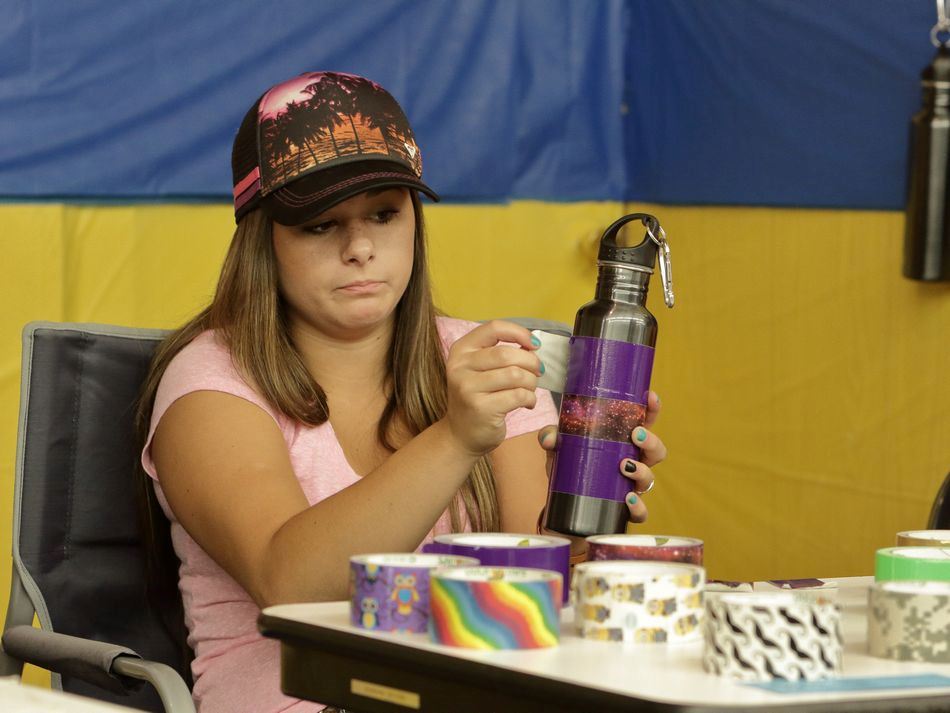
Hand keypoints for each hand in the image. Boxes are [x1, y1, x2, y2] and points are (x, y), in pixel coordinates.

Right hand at [443, 320, 542, 455]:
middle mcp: (460, 366)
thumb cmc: (478, 398)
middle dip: (530, 363)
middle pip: (507, 354)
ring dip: (531, 382)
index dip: (519, 333)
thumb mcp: (481, 370)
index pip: (494, 328)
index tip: (534, 345)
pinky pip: (518, 395)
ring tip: (529, 390)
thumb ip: (502, 353)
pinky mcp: (481, 408)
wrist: (461, 434)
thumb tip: (533, 345)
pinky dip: (530, 398)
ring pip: (515, 375)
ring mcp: (468, 388)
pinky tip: (527, 403)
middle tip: (538, 372)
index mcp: (461, 350)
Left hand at [537, 390, 665, 522]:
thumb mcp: (559, 450)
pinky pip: (640, 512)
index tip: (650, 396)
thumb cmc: (569, 468)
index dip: (652, 409)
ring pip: (649, 479)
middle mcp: (633, 463)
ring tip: (624, 465)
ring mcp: (631, 487)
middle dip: (651, 441)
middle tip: (635, 434)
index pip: (644, 423)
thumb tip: (549, 437)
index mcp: (623, 442)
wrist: (563, 507)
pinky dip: (637, 506)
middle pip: (656, 451)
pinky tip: (627, 498)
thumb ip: (552, 438)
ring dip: (642, 470)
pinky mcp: (625, 511)